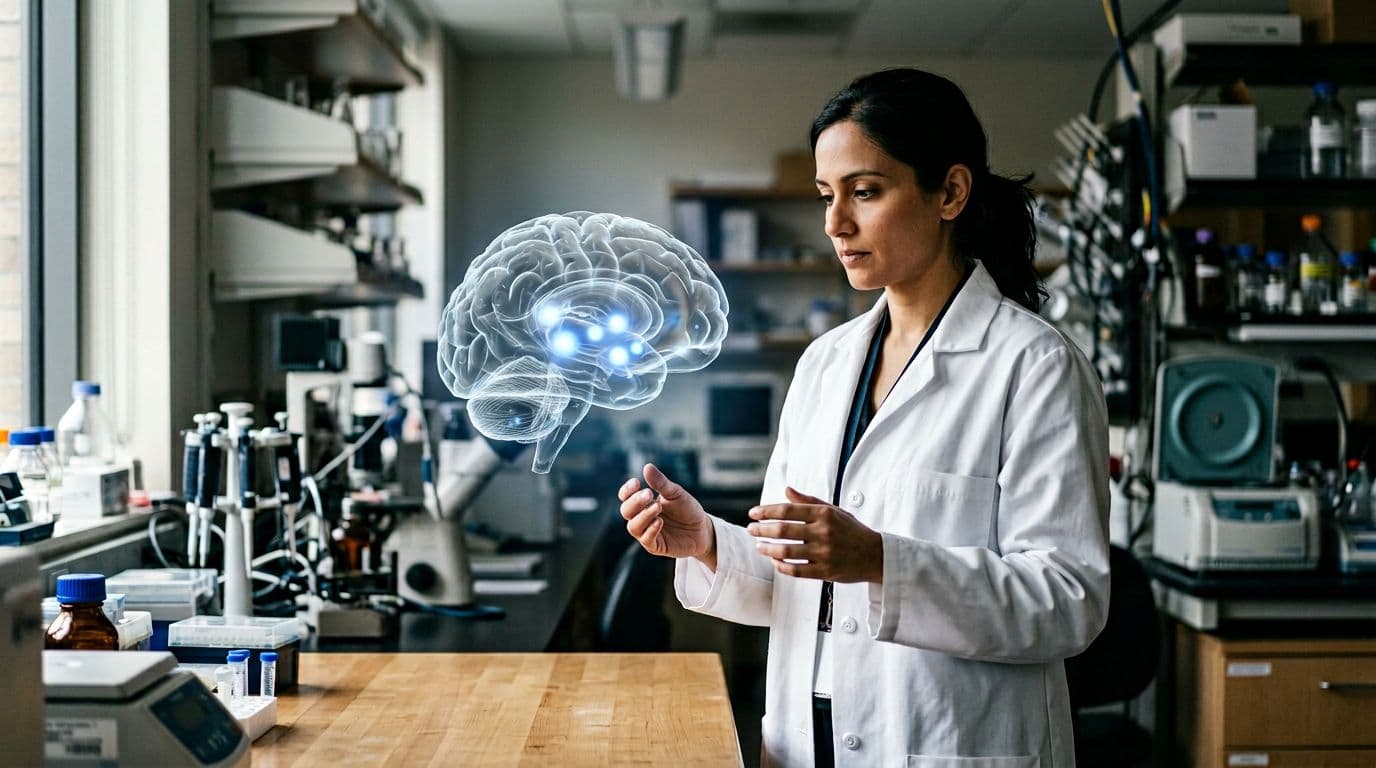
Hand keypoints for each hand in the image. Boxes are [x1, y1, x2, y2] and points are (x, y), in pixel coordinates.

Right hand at [618, 463, 714, 563]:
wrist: (703, 529)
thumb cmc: (688, 509)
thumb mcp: (676, 493)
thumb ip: (661, 483)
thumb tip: (647, 467)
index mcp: (644, 503)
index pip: (626, 497)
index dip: (627, 490)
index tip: (636, 482)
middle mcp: (642, 518)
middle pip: (626, 511)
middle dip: (635, 502)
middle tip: (649, 494)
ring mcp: (647, 532)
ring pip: (633, 526)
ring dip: (643, 516)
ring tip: (658, 507)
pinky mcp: (656, 546)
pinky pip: (646, 539)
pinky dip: (651, 530)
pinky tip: (660, 521)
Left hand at [747, 487, 883, 582]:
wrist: (875, 555)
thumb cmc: (851, 530)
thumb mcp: (833, 511)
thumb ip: (808, 501)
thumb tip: (786, 489)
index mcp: (824, 514)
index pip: (788, 510)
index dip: (766, 511)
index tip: (753, 514)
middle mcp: (823, 532)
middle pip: (783, 530)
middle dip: (761, 529)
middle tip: (750, 530)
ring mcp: (824, 553)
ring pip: (786, 551)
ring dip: (767, 548)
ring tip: (758, 546)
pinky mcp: (825, 571)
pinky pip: (796, 570)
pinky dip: (781, 566)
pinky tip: (774, 560)